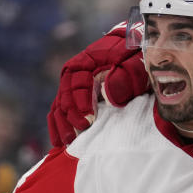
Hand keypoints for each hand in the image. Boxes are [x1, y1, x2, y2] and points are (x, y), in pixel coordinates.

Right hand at [47, 23, 148, 146]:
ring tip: (67, 142)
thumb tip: (107, 95)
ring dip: (61, 124)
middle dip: (69, 117)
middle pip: (65, 96)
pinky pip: (59, 109)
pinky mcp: (73, 94)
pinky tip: (58, 140)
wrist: (132, 50)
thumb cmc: (135, 57)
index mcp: (87, 61)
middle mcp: (74, 71)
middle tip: (78, 135)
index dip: (80, 103)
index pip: (77, 83)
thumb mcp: (135, 63)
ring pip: (59, 104)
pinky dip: (57, 125)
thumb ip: (124, 77)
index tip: (88, 121)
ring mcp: (72, 83)